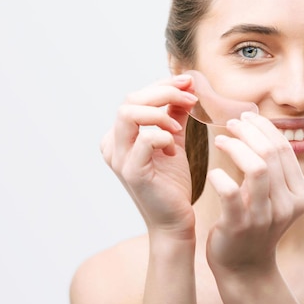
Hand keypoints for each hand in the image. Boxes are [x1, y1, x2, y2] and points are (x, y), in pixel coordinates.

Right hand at [100, 75, 198, 237]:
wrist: (174, 220)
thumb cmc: (171, 183)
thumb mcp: (173, 140)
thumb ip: (174, 114)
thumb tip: (186, 85)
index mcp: (119, 135)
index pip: (135, 97)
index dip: (162, 85)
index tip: (188, 82)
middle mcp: (112, 144)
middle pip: (130, 100)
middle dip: (164, 92)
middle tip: (191, 97)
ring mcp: (119, 158)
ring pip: (129, 113)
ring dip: (160, 112)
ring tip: (179, 127)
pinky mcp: (131, 172)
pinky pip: (145, 140)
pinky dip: (163, 136)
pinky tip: (174, 148)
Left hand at [206, 111, 303, 274]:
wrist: (244, 266)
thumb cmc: (254, 223)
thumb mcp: (272, 196)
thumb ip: (272, 168)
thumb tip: (258, 127)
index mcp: (299, 193)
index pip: (284, 149)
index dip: (264, 127)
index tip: (246, 116)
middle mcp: (288, 204)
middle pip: (271, 153)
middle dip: (249, 131)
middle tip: (231, 122)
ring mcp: (265, 216)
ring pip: (257, 168)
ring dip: (236, 147)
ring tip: (221, 139)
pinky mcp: (240, 226)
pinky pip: (231, 193)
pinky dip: (220, 177)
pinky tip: (213, 173)